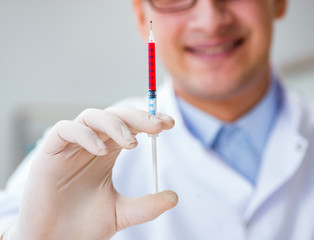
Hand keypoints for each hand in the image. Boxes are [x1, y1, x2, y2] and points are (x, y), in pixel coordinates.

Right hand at [11, 107, 177, 239]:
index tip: (169, 124)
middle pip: (115, 116)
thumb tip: (174, 197)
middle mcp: (91, 145)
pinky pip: (64, 130)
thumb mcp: (121, 213)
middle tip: (158, 126)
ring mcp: (70, 147)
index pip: (130, 126)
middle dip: (138, 117)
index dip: (149, 121)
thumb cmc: (84, 225)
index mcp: (108, 152)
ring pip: (92, 117)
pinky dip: (84, 135)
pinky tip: (101, 152)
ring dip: (115, 124)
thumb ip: (146, 206)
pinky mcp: (49, 153)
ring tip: (132, 143)